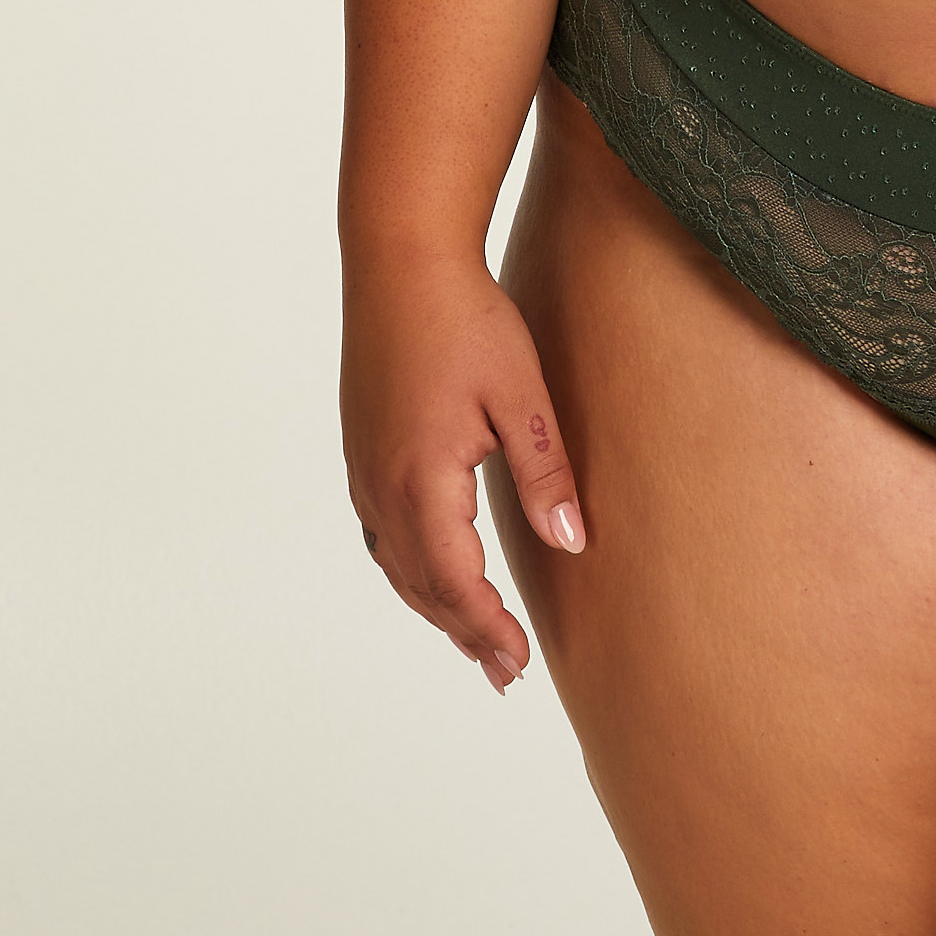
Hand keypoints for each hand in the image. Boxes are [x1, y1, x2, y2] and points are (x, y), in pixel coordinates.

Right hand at [341, 248, 585, 692]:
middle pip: (423, 585)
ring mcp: (366, 470)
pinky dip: (411, 568)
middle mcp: (382, 487)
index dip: (487, 628)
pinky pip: (384, 532)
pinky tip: (433, 573)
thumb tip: (571, 543)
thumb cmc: (465, 321)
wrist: (401, 262)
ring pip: (398, 563)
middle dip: (464, 631)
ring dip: (436, 605)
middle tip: (505, 673)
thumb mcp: (521, 396)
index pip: (456, 581)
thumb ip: (545, 474)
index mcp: (422, 481)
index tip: (518, 664)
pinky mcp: (364, 451)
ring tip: (474, 639)